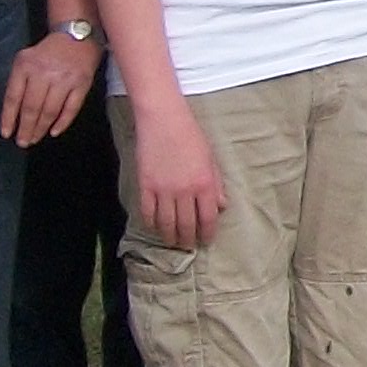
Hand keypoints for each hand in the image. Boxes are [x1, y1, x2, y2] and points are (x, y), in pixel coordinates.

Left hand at [0, 32, 97, 146]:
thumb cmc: (46, 53)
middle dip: (26, 128)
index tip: (6, 133)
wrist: (76, 36)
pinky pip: (71, 108)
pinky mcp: (82, 84)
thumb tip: (14, 113)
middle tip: (22, 142)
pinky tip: (54, 132)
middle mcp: (44, 73)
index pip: (13, 97)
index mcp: (25, 66)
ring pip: (50, 110)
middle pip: (31, 107)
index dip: (9, 118)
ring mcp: (64, 79)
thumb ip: (19, 82)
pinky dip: (63, 122)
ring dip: (41, 128)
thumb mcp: (25, 60)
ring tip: (35, 139)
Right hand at [131, 104, 225, 249]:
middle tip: (188, 246)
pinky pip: (148, 212)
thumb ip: (216, 185)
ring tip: (172, 242)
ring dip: (170, 237)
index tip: (206, 241)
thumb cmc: (191, 136)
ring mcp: (163, 190)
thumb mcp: (211, 159)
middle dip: (188, 240)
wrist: (163, 120)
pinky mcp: (145, 186)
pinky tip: (155, 228)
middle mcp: (185, 191)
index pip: (208, 218)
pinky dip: (152, 224)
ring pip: (166, 224)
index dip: (207, 234)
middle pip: (186, 225)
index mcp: (205, 184)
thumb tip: (221, 207)